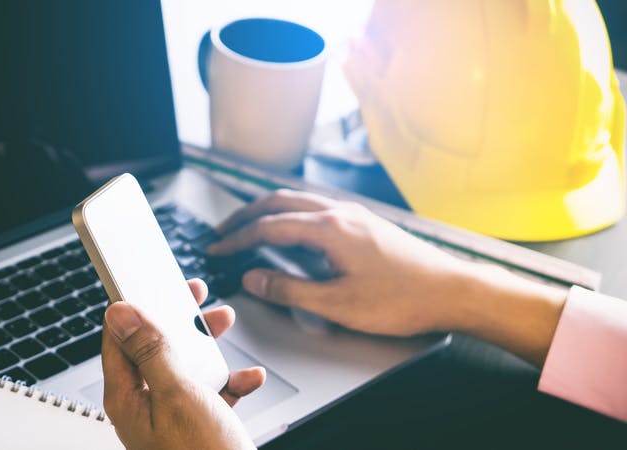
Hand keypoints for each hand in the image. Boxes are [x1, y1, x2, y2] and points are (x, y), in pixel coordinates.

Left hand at [102, 278, 264, 449]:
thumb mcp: (177, 394)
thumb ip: (150, 351)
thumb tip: (122, 314)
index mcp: (128, 398)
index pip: (118, 339)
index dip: (133, 307)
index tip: (145, 280)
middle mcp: (147, 406)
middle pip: (156, 348)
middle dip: (177, 319)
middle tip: (192, 294)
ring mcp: (174, 417)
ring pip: (186, 366)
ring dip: (207, 345)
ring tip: (224, 322)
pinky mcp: (201, 426)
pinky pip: (213, 392)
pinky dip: (232, 381)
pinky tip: (248, 377)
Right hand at [208, 190, 567, 365]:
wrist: (452, 291)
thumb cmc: (402, 299)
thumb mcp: (338, 305)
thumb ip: (289, 291)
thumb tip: (254, 279)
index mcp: (328, 229)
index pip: (268, 227)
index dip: (236, 238)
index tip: (216, 248)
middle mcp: (339, 213)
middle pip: (278, 202)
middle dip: (245, 215)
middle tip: (222, 230)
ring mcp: (353, 215)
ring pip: (298, 200)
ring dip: (267, 211)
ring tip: (248, 226)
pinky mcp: (364, 223)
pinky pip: (315, 207)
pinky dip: (290, 213)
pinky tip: (291, 229)